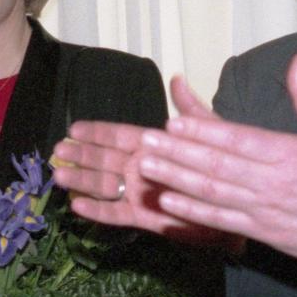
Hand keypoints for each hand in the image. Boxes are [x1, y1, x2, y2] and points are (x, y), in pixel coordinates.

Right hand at [52, 124, 237, 249]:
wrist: (237, 208)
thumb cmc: (223, 170)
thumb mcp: (209, 135)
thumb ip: (191, 111)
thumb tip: (178, 79)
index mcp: (154, 146)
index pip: (118, 136)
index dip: (96, 132)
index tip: (74, 127)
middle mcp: (141, 169)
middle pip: (104, 160)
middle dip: (81, 154)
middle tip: (58, 150)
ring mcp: (140, 193)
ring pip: (105, 186)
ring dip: (82, 180)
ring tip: (60, 175)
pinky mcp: (143, 218)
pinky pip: (116, 214)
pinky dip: (97, 211)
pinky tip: (77, 206)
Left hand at [134, 58, 296, 264]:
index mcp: (289, 153)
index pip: (236, 139)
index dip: (201, 132)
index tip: (173, 122)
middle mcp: (272, 182)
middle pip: (216, 164)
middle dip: (176, 152)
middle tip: (144, 140)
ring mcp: (264, 209)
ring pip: (212, 192)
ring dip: (175, 178)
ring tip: (146, 166)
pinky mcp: (262, 232)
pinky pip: (221, 221)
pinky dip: (193, 212)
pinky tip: (168, 200)